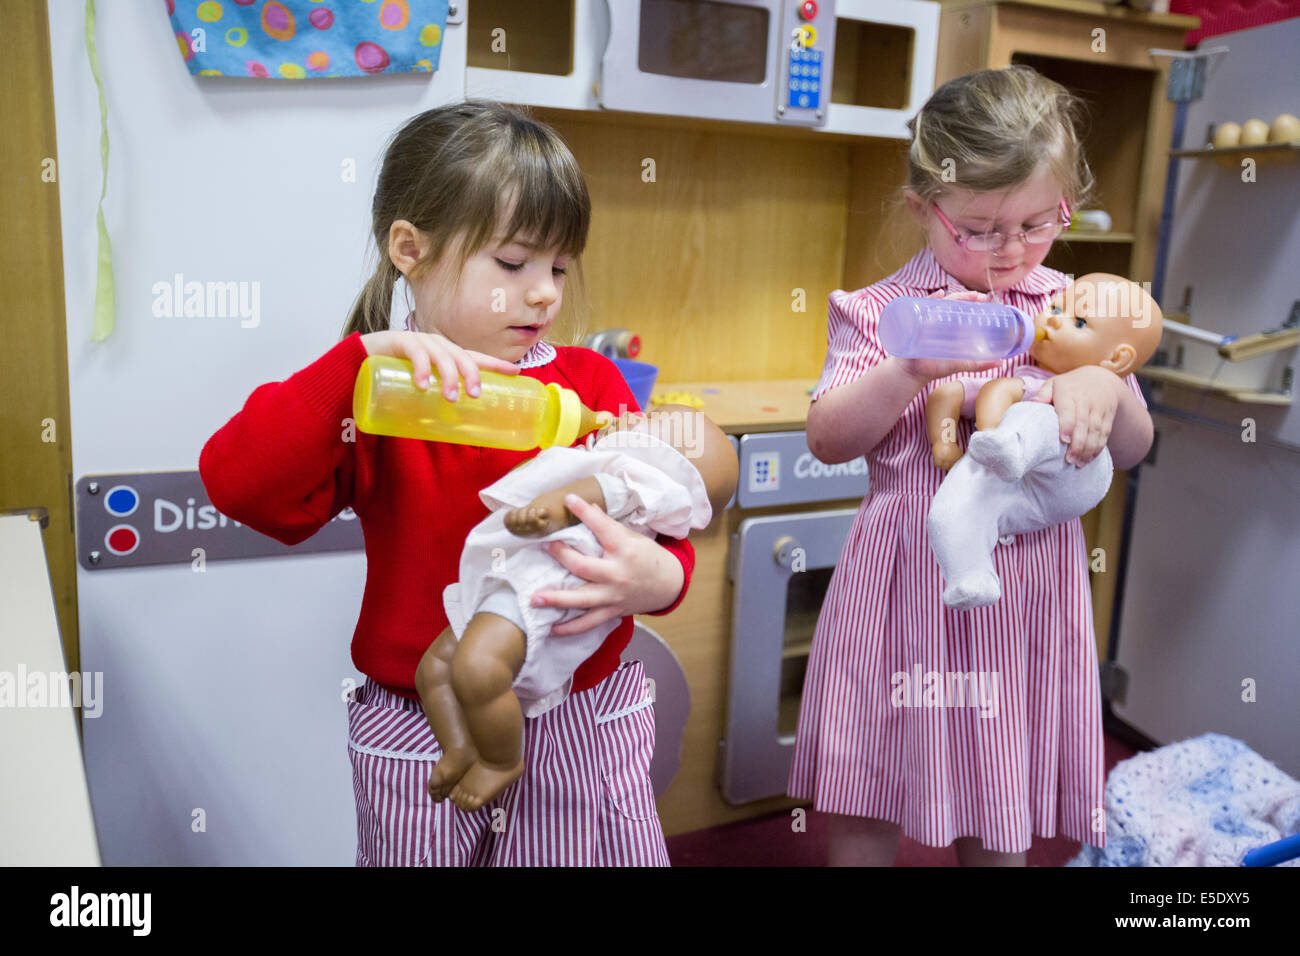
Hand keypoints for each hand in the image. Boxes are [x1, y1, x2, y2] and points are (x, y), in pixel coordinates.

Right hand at [360, 330, 517, 402]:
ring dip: (448, 376)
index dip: (496, 364)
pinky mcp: (398, 342)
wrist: (356, 366)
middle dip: (472, 374)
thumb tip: (457, 433)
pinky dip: (421, 369)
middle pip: (462, 356)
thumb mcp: (422, 393)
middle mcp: (436, 346)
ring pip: (442, 355)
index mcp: (446, 356)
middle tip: (474, 395)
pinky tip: (422, 385)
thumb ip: (436, 405)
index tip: (517, 372)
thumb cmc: (394, 382)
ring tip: (450, 397)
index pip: (476, 357)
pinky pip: (414, 353)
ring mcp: (419, 342)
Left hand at [530, 493, 684, 634]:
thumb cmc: (648, 557)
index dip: (584, 512)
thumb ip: (609, 526)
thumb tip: (588, 508)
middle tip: (545, 546)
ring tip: (535, 599)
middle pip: (583, 566)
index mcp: (625, 549)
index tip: (568, 500)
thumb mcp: (633, 537)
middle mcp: (617, 574)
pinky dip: (570, 629)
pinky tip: (551, 629)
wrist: (668, 585)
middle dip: (561, 556)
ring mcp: (613, 596)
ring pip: (581, 600)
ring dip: (556, 599)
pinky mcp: (611, 611)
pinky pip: (588, 623)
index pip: (602, 527)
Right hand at [896, 291, 1002, 383]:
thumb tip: (1001, 363)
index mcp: (948, 327)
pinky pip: (920, 308)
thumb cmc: (934, 368)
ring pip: (938, 303)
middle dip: (965, 297)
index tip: (985, 299)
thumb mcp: (959, 365)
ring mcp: (926, 321)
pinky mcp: (915, 324)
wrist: (911, 375)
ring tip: (962, 296)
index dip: (972, 301)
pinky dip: (929, 300)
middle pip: (951, 303)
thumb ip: (978, 364)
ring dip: (950, 297)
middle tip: (979, 297)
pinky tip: (938, 296)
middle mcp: (937, 321)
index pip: (961, 308)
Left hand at [1028, 365, 1122, 465]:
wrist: (1101, 379)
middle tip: (1069, 460)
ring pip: (1096, 431)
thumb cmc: (1069, 385)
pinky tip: (1089, 458)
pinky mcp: (1108, 416)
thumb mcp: (1054, 383)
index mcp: (1070, 393)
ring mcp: (1099, 409)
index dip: (1068, 425)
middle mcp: (1086, 401)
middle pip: (1084, 424)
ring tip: (1078, 463)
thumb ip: (1043, 393)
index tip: (1063, 440)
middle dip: (1078, 443)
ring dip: (1088, 449)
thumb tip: (1034, 402)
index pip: (1070, 410)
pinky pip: (1105, 433)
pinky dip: (1098, 447)